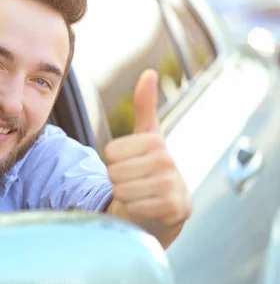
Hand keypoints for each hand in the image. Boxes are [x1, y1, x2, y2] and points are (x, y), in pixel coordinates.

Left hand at [104, 69, 191, 248]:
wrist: (164, 211)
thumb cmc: (149, 170)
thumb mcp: (146, 138)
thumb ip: (145, 107)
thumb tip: (149, 72)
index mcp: (155, 142)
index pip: (110, 152)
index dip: (112, 162)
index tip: (128, 165)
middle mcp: (168, 161)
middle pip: (114, 171)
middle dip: (117, 181)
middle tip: (132, 183)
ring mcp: (173, 186)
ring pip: (122, 190)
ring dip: (124, 196)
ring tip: (138, 194)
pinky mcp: (174, 209)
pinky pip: (134, 207)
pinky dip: (133, 210)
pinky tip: (145, 208)